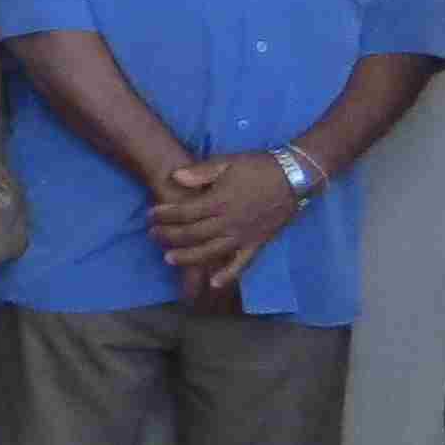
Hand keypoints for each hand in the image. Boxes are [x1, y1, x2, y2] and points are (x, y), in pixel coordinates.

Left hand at [148, 152, 302, 294]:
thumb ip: (201, 171)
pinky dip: (227, 275)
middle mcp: (229, 222)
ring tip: (168, 259)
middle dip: (168, 236)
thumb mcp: (228, 161)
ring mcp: (243, 236)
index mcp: (219, 200)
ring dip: (187, 257)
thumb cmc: (258, 167)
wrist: (294, 177)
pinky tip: (213, 283)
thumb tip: (176, 177)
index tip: (150, 215)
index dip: (164, 214)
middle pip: (192, 234)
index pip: (184, 212)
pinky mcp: (257, 244)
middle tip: (152, 235)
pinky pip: (241, 264)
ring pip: (210, 252)